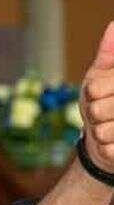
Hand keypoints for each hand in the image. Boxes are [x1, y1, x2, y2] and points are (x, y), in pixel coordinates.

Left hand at [81, 21, 113, 172]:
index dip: (93, 92)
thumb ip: (109, 54)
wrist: (108, 141)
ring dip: (100, 133)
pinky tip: (112, 144)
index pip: (96, 88)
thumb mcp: (101, 76)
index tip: (96, 94)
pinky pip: (110, 150)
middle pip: (98, 110)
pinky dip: (105, 149)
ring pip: (103, 131)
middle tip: (100, 114)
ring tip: (107, 128)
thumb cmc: (102, 102)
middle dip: (94, 113)